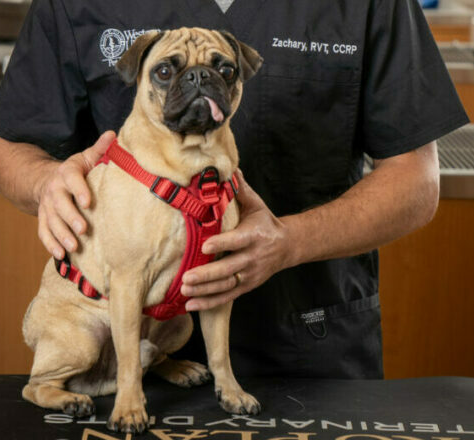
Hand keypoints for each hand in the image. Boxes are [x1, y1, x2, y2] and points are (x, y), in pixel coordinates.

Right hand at [35, 130, 115, 258]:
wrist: (48, 180)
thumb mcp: (86, 158)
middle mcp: (54, 189)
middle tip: (83, 229)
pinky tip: (61, 255)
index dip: (79, 190)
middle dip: (70, 217)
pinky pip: (43, 232)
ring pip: (51, 221)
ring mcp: (47, 206)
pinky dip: (51, 244)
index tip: (88, 202)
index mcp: (67, 172)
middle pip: (60, 204)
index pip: (72, 179)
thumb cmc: (76, 171)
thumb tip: (114, 135)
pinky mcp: (43, 219)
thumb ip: (100, 149)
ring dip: (61, 235)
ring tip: (74, 247)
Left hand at [181, 172, 290, 310]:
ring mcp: (250, 274)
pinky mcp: (246, 286)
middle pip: (229, 268)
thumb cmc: (265, 223)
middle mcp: (253, 257)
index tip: (205, 244)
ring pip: (226, 285)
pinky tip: (191, 305)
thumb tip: (229, 168)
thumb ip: (241, 190)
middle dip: (207, 274)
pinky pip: (227, 297)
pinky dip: (209, 302)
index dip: (222, 243)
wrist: (287, 247)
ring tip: (185, 291)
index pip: (237, 241)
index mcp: (254, 235)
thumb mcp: (256, 205)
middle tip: (187, 277)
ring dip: (205, 291)